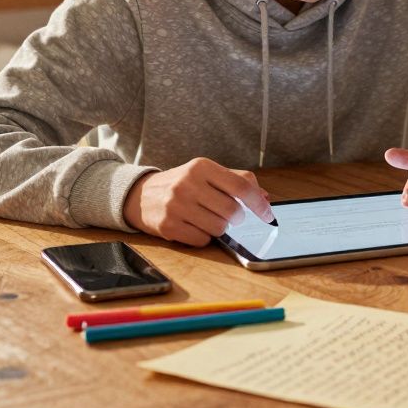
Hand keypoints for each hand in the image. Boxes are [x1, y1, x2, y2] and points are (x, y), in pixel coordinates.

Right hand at [123, 157, 273, 245]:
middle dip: (236, 218)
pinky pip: (202, 240)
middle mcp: (188, 184)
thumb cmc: (181, 185)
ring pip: (219, 228)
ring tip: (206, 219)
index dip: (258, 203)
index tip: (267, 214)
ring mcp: (176, 206)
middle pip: (232, 211)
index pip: (241, 185)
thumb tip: (265, 197)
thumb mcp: (206, 174)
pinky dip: (203, 237)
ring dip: (219, 228)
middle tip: (229, 216)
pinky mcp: (168, 226)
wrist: (140, 195)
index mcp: (201, 167)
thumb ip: (236, 181)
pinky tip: (193, 226)